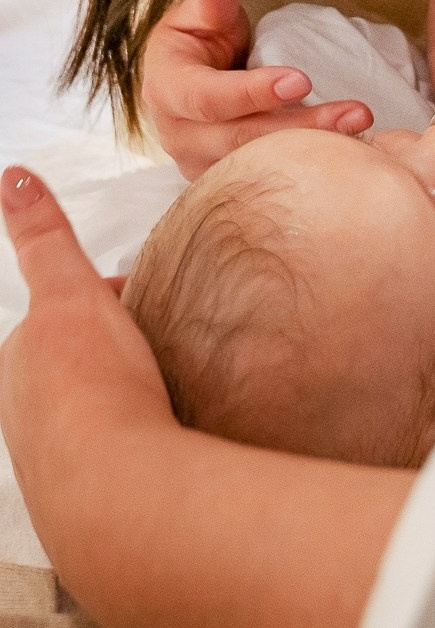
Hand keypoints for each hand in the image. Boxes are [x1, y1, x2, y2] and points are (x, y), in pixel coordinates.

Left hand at [0, 168, 175, 559]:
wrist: (121, 493)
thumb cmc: (97, 388)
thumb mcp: (71, 291)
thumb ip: (44, 235)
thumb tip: (11, 176)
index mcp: (18, 362)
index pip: (67, 315)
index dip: (112, 299)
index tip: (149, 300)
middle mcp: (22, 415)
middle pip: (80, 362)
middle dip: (118, 349)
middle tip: (167, 343)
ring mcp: (51, 464)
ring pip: (95, 409)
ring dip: (128, 395)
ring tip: (172, 391)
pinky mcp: (84, 503)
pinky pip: (114, 456)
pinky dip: (138, 440)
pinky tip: (165, 437)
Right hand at [141, 0, 372, 178]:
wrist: (197, 74)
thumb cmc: (203, 37)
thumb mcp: (204, 12)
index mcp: (166, 88)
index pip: (208, 98)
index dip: (254, 92)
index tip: (303, 80)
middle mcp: (178, 135)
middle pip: (242, 139)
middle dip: (301, 127)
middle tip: (358, 113)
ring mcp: (200, 164)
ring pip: (258, 165)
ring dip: (313, 149)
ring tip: (362, 128)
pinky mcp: (226, 179)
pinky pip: (267, 177)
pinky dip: (307, 164)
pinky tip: (349, 151)